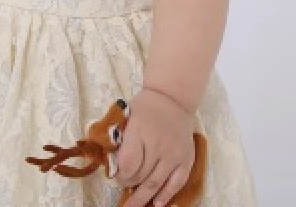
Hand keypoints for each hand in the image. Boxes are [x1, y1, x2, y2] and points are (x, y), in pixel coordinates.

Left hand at [115, 88, 195, 206]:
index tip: (114, 175)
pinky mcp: (186, 160)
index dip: (120, 174)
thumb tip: (109, 161)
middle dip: (129, 184)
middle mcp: (158, 144)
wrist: (172, 99)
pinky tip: (157, 204)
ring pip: (156, 182)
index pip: (128, 163)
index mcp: (139, 131)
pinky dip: (166, 195)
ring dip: (144, 196)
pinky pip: (176, 183)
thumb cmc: (144, 108)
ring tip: (133, 205)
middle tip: (123, 186)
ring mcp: (174, 154)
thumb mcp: (126, 116)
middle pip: (141, 175)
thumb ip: (118, 137)